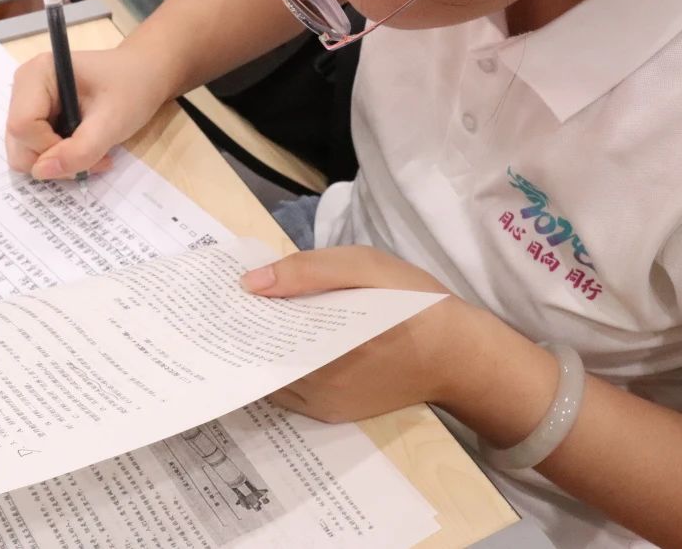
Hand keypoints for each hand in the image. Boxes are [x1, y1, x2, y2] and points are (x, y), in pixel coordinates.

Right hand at [5, 45, 174, 179]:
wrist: (143, 75)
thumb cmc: (132, 89)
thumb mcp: (112, 122)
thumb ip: (79, 150)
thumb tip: (41, 172)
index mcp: (37, 74)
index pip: (23, 125)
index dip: (49, 148)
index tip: (87, 149)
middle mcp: (24, 86)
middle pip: (19, 141)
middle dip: (55, 160)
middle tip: (95, 159)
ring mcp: (27, 102)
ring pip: (24, 150)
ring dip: (59, 163)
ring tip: (94, 154)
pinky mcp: (36, 117)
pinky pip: (35, 150)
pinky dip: (59, 159)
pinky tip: (86, 148)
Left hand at [241, 246, 466, 422]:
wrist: (458, 355)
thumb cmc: (415, 304)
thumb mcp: (365, 266)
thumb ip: (308, 271)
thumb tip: (251, 283)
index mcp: (327, 350)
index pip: (261, 338)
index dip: (239, 316)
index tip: (223, 293)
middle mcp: (320, 389)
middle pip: (262, 360)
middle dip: (246, 332)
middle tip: (231, 302)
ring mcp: (324, 407)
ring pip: (273, 377)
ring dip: (261, 350)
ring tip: (249, 317)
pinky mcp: (332, 415)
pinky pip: (290, 391)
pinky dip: (279, 366)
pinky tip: (278, 339)